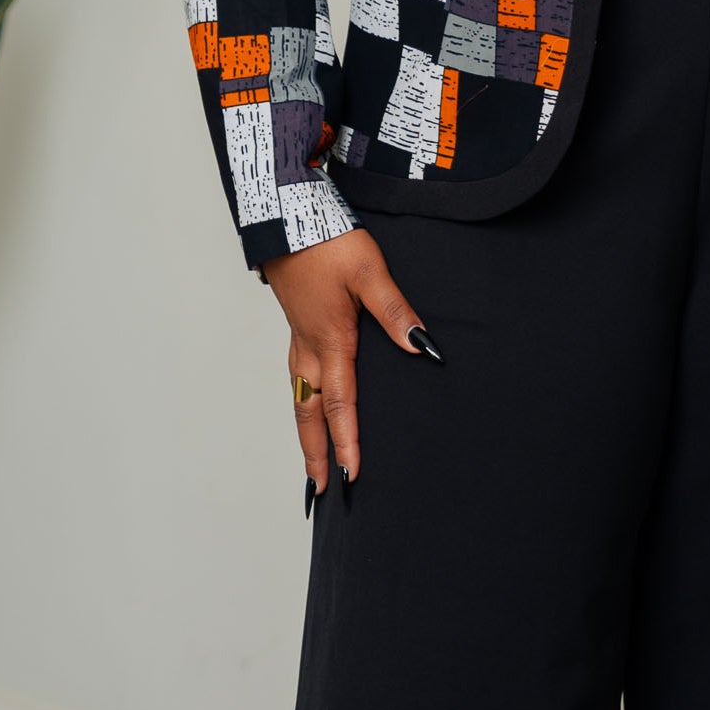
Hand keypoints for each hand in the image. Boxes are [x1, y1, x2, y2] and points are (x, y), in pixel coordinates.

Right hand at [261, 225, 439, 492]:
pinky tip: (308, 407)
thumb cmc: (328, 242)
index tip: (351, 476)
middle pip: (310, 414)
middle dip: (315, 454)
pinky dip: (301, 405)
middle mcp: (310, 347)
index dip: (347, 443)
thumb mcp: (370, 271)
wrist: (287, 217)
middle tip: (318, 492)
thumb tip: (422, 348)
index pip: (342, 404)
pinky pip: (297, 379)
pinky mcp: (297, 326)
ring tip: (310, 463)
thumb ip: (395, 311)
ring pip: (300, 399)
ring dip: (306, 434)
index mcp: (331, 341)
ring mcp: (299, 338)